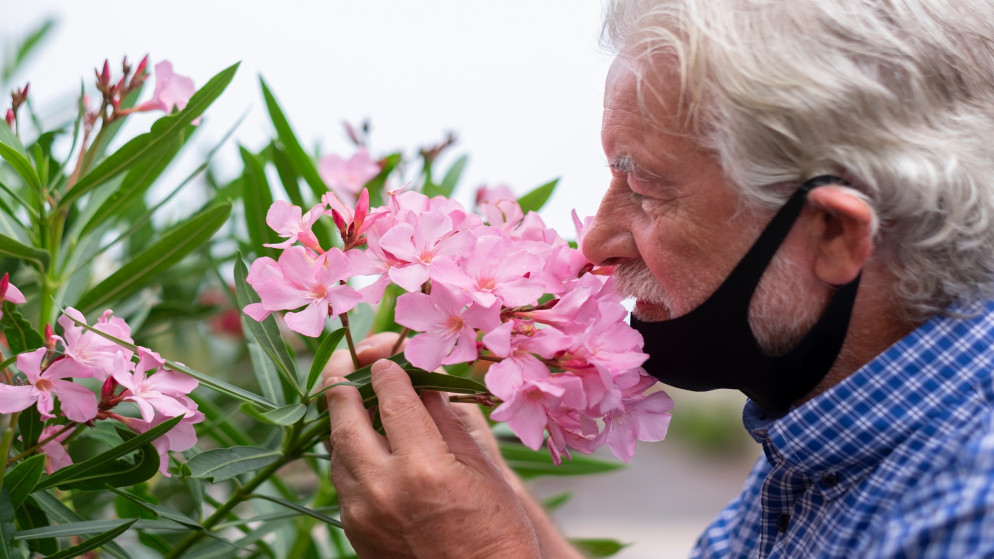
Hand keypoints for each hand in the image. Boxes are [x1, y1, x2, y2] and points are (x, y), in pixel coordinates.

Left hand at [324, 334, 540, 557]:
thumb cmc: (497, 533)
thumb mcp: (482, 470)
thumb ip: (445, 421)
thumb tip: (424, 382)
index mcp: (423, 468)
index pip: (392, 398)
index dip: (388, 371)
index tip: (389, 360)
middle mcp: (383, 488)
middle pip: (344, 418)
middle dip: (344, 383)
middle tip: (349, 363)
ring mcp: (362, 513)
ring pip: (336, 448)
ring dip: (343, 420)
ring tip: (356, 401)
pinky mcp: (354, 532)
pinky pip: (341, 480)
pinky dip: (349, 455)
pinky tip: (366, 445)